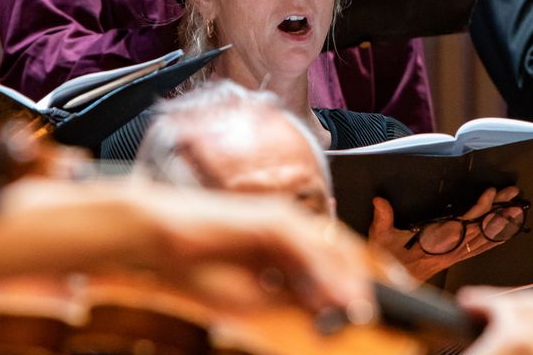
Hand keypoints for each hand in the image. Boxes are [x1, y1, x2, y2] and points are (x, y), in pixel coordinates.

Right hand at [156, 189, 376, 320]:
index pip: (331, 259)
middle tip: (371, 314)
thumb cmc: (197, 265)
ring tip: (359, 311)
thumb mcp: (250, 294)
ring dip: (346, 283)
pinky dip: (324, 273)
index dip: (351, 284)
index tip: (365, 311)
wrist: (161, 238)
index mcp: (285, 241)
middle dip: (359, 283)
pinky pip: (308, 248)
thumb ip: (286, 298)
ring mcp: (283, 218)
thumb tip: (323, 311)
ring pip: (328, 250)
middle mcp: (290, 225)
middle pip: (338, 252)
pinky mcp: (272, 220)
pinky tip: (333, 296)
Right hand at [367, 186, 520, 283]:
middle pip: (480, 229)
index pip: (463, 224)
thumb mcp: (381, 239)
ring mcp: (455, 254)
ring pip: (484, 238)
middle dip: (498, 211)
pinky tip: (507, 232)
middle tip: (514, 196)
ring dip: (502, 224)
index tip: (490, 194)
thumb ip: (383, 219)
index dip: (479, 209)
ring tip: (518, 209)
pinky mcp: (456, 256)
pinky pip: (480, 248)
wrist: (395, 289)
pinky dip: (495, 239)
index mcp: (436, 242)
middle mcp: (450, 249)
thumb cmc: (389, 261)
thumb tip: (380, 201)